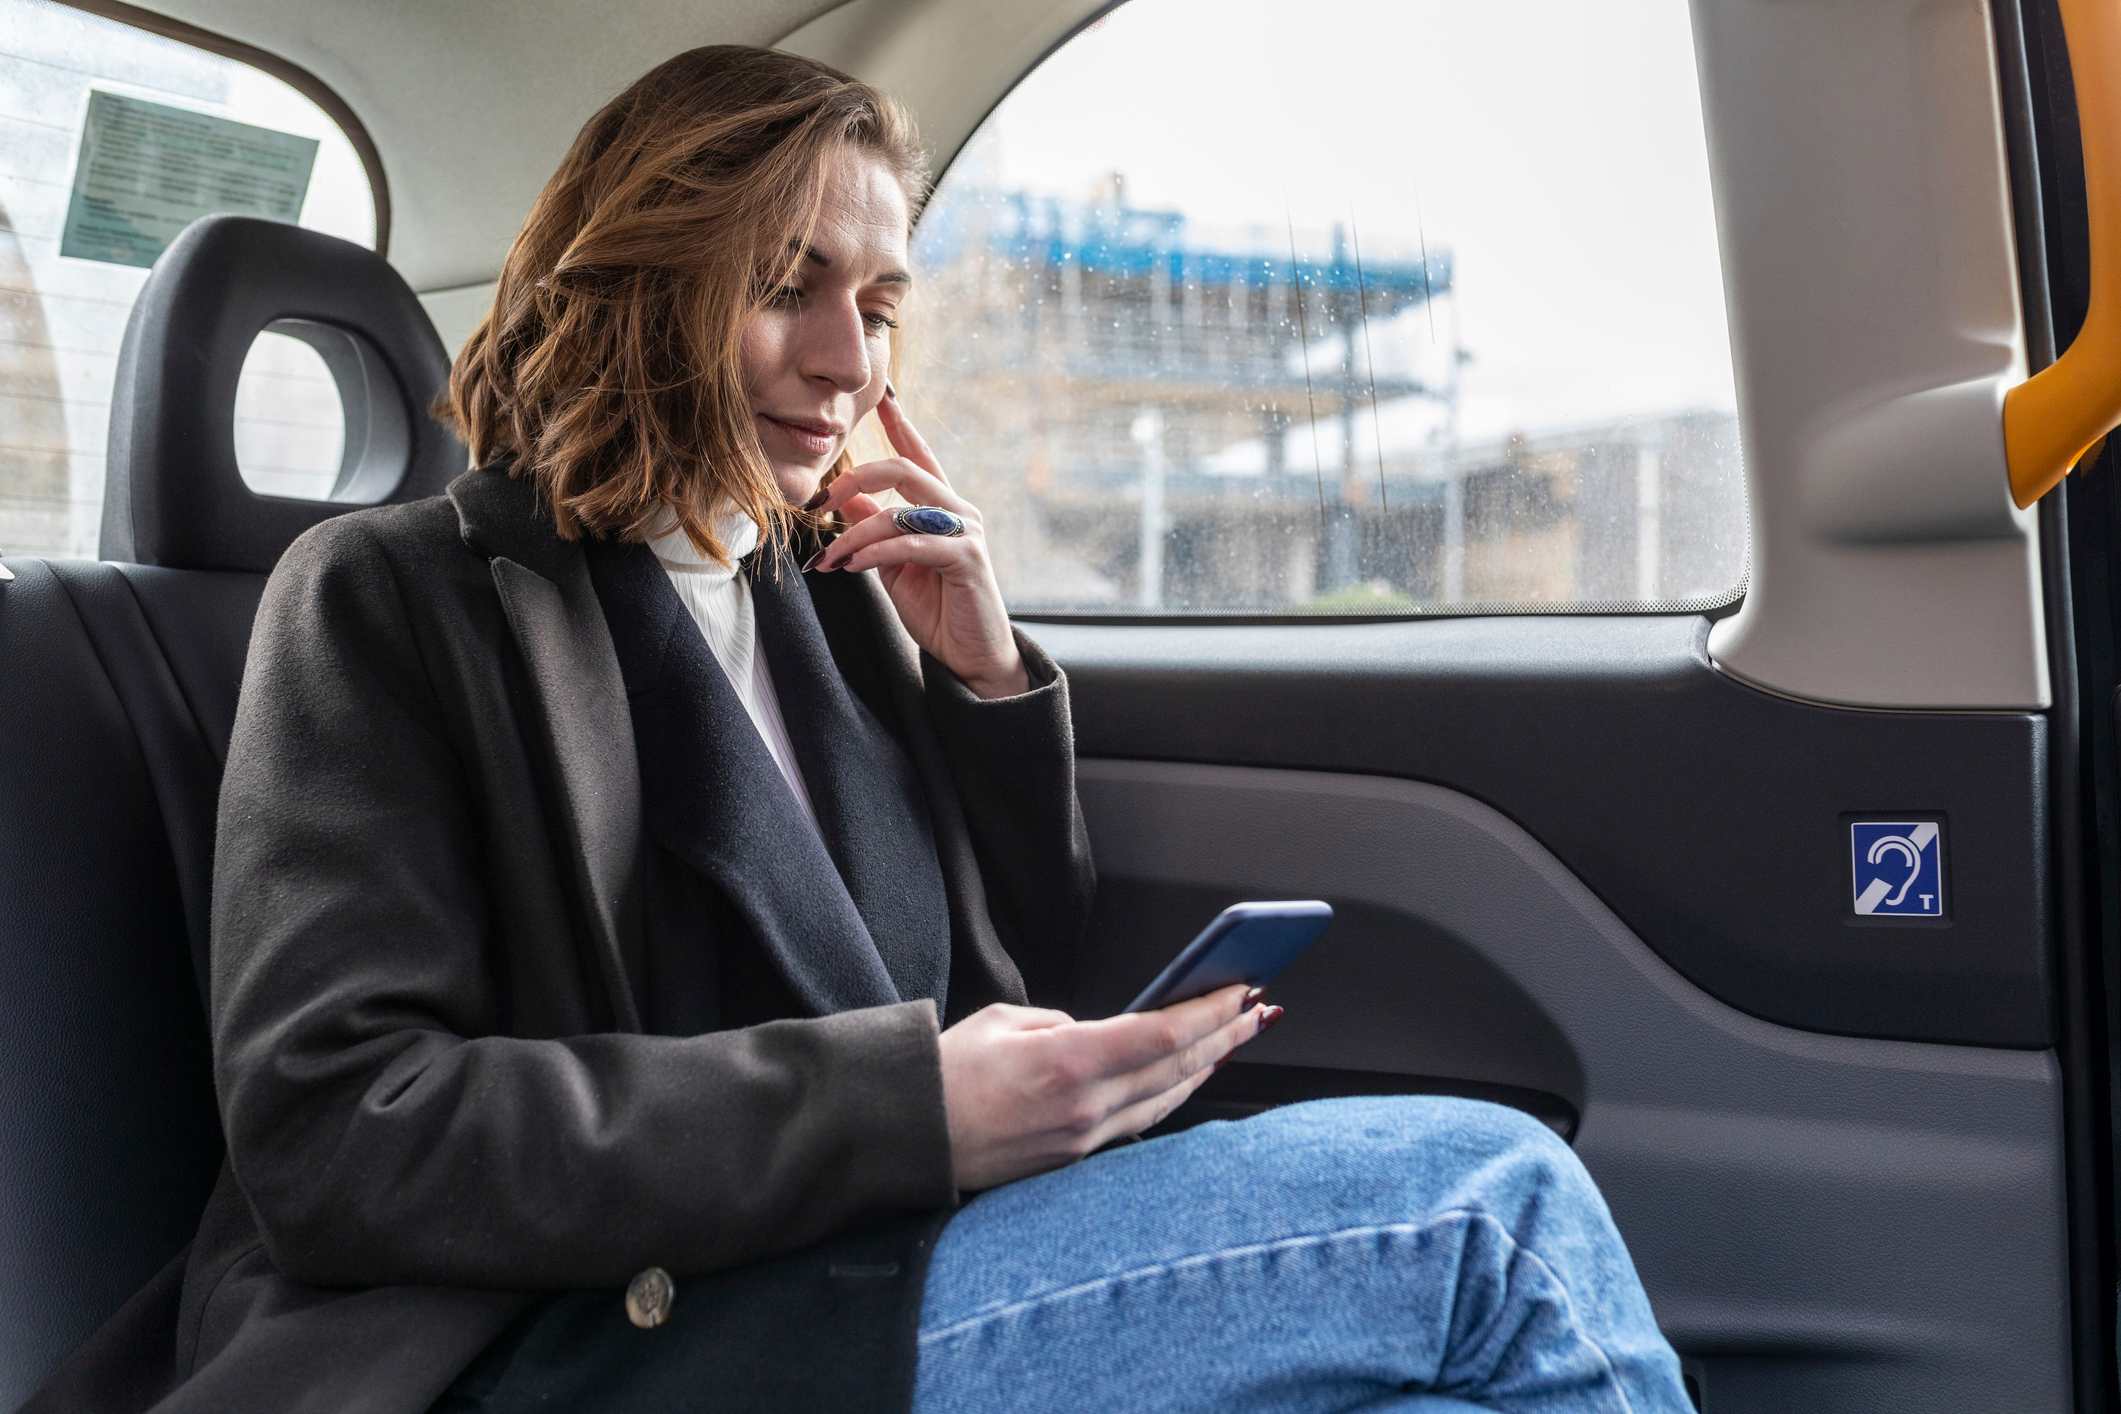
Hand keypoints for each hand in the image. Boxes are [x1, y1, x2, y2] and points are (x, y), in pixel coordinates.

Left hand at [807, 389, 1027, 696]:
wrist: (971, 657)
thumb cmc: (937, 610)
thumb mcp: (894, 565)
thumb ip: (875, 530)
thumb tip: (846, 499)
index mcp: (943, 507)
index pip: (919, 456)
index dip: (900, 425)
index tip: (882, 396)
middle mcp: (959, 511)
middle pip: (904, 470)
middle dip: (856, 478)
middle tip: (820, 500)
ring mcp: (966, 532)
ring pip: (899, 512)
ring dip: (855, 534)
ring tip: (830, 557)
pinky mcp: (967, 558)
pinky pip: (911, 545)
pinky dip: (875, 554)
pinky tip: (852, 566)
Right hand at [936, 982, 1267, 1193]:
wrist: (908, 1138)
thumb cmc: (944, 1074)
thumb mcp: (1002, 1021)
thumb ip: (1061, 1023)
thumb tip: (1097, 1032)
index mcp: (1068, 1062)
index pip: (1162, 1035)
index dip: (1210, 1012)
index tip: (1241, 990)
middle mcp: (1085, 1106)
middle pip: (1177, 1069)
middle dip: (1225, 1036)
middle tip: (1259, 1009)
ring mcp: (1083, 1139)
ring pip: (1166, 1100)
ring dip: (1207, 1067)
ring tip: (1236, 1039)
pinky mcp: (1073, 1158)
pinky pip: (1140, 1122)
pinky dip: (1172, 1095)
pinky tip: (1188, 1078)